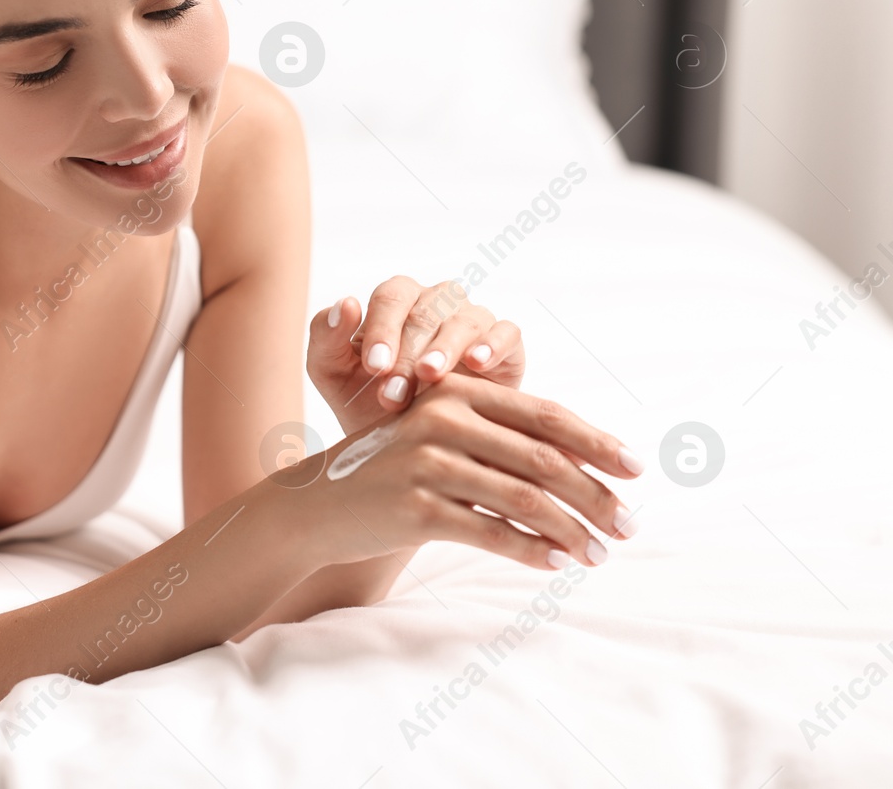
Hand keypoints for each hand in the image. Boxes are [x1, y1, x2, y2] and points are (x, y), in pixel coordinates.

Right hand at [300, 373, 643, 570]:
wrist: (316, 505)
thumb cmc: (392, 471)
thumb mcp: (439, 437)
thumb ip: (498, 438)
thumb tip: (587, 468)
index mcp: (456, 391)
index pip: (545, 415)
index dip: (597, 442)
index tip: (636, 470)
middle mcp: (442, 420)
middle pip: (544, 459)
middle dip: (596, 496)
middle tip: (629, 525)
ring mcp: (426, 464)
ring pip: (524, 500)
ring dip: (572, 531)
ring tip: (599, 553)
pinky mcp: (415, 509)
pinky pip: (491, 533)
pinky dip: (531, 550)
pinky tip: (556, 563)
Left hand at [307, 277, 523, 436]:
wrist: (412, 443)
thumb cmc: (366, 400)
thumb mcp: (332, 373)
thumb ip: (325, 338)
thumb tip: (345, 304)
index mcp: (395, 301)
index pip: (390, 297)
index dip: (383, 329)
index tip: (375, 367)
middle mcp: (436, 301)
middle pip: (426, 311)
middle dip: (407, 353)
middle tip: (394, 393)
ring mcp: (473, 319)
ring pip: (465, 318)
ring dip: (446, 348)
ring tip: (430, 376)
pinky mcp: (507, 345)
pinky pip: (507, 332)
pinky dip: (494, 345)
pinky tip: (478, 365)